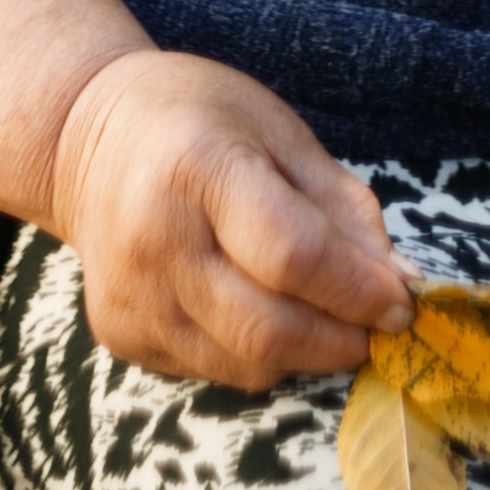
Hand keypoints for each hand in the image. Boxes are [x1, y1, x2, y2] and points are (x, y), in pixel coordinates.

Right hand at [48, 47, 414, 388]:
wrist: (87, 138)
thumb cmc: (199, 120)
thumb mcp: (280, 132)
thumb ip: (342, 206)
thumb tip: (397, 280)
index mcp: (196, 167)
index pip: (292, 255)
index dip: (358, 290)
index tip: (402, 301)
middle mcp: (153, 240)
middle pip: (268, 328)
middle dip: (342, 338)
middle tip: (380, 326)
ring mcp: (131, 296)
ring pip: (246, 364)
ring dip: (307, 353)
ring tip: (329, 317)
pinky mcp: (121, 335)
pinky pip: (215, 369)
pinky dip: (259, 355)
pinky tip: (264, 310)